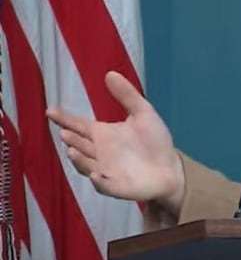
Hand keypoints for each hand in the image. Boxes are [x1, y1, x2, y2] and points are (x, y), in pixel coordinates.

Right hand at [46, 71, 184, 210]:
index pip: (79, 125)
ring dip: (79, 159)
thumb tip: (110, 73)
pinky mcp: (117, 186)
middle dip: (72, 140)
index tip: (50, 111)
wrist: (170, 167)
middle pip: (80, 145)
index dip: (65, 119)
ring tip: (72, 149)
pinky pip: (105, 186)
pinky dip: (99, 181)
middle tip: (65, 132)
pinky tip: (97, 175)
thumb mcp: (143, 113)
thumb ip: (127, 95)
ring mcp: (106, 171)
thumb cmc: (154, 141)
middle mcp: (100, 153)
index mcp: (104, 135)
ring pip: (86, 165)